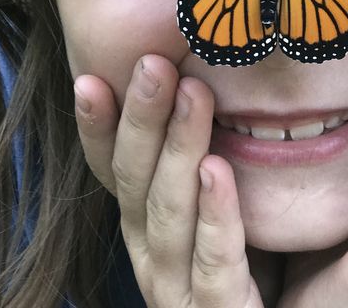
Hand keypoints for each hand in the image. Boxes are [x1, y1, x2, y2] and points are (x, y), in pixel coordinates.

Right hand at [73, 60, 263, 307]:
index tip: (92, 77)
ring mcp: (181, 292)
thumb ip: (209, 155)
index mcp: (148, 230)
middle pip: (136, 184)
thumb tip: (201, 80)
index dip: (99, 129)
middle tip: (154, 63)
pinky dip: (214, 213)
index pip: (114, 173)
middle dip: (142, 120)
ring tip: (192, 91)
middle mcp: (154, 259)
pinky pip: (215, 262)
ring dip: (177, 148)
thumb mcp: (221, 206)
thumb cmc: (256, 267)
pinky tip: (216, 169)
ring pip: (169, 214)